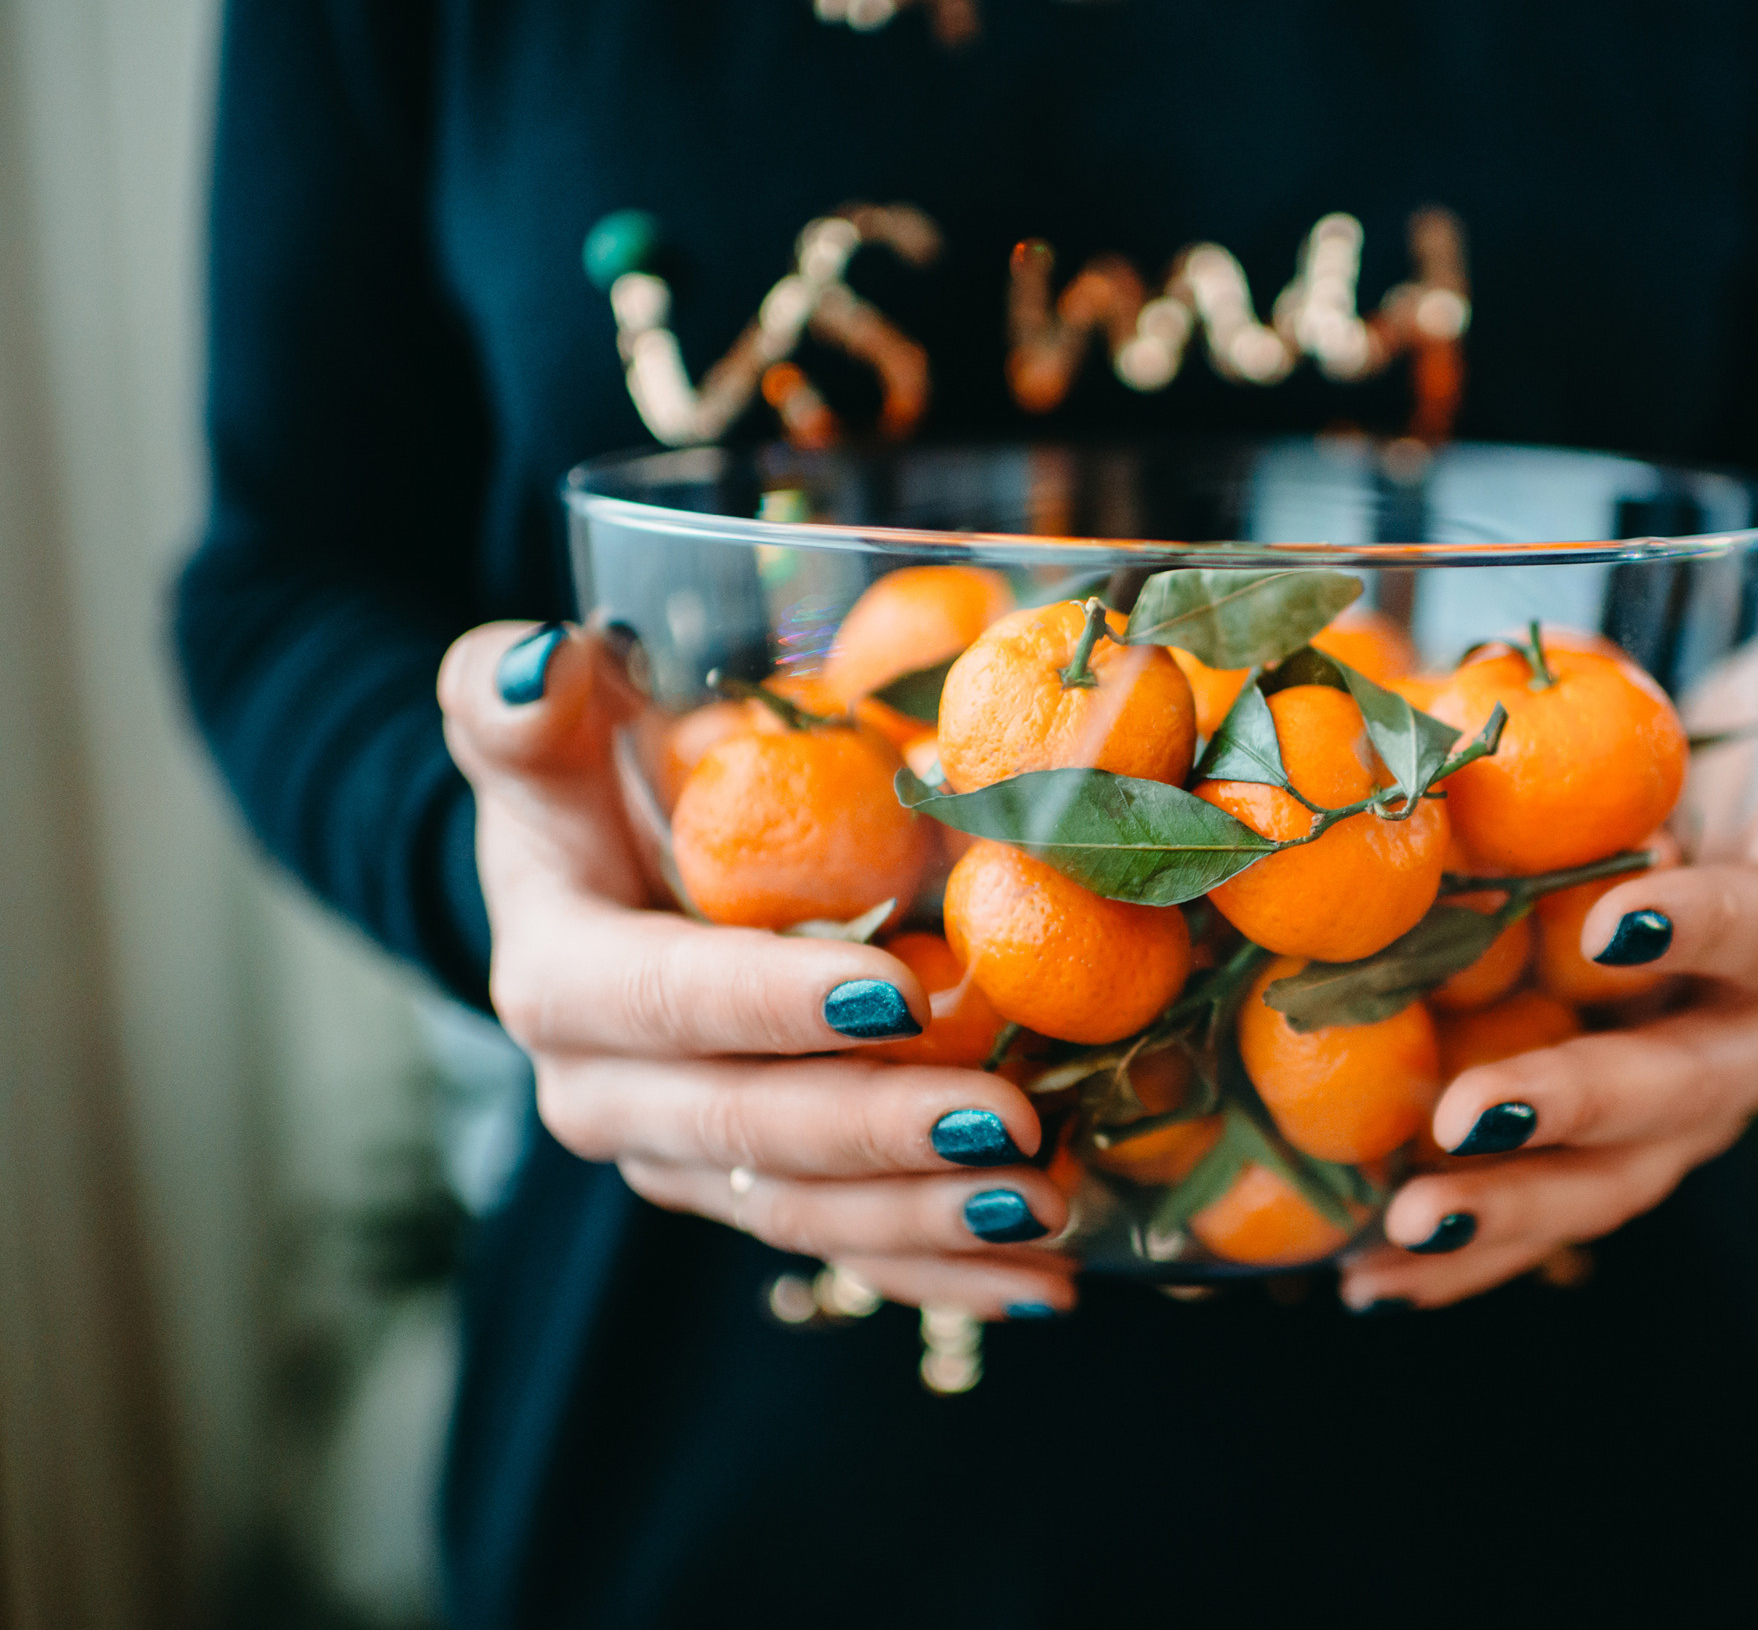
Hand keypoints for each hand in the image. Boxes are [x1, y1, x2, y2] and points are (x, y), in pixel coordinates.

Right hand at [438, 621, 1076, 1319]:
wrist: (589, 889)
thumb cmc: (587, 785)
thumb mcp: (548, 728)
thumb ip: (517, 700)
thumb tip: (536, 663)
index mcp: (559, 982)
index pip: (666, 1000)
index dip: (774, 1003)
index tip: (898, 994)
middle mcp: (604, 1096)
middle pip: (748, 1130)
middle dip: (883, 1135)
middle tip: (1012, 1125)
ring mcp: (680, 1163)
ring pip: (803, 1213)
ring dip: (927, 1224)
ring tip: (1047, 1212)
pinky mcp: (750, 1198)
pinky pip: (846, 1253)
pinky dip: (942, 1275)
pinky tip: (1048, 1285)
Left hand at [1339, 588, 1757, 1310]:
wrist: (1726, 863)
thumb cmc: (1749, 773)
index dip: (1700, 927)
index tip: (1608, 924)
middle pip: (1683, 1090)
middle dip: (1577, 1110)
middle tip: (1468, 1118)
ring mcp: (1688, 1120)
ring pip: (1612, 1186)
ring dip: (1509, 1215)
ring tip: (1400, 1229)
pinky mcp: (1611, 1164)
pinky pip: (1545, 1223)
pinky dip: (1460, 1260)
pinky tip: (1366, 1282)